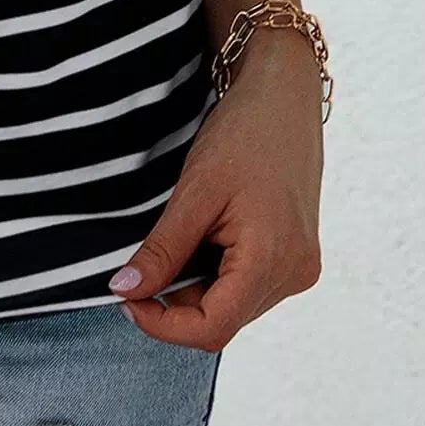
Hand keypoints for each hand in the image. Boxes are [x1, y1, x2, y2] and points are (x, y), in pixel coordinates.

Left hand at [108, 31, 323, 350]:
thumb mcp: (194, 192)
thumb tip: (125, 291)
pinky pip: (248, 285)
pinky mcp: (296, 256)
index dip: (163, 325)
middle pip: (223, 319)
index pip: (212, 327)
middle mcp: (294, 274)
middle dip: (175, 303)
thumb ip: (162, 249)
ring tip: (180, 236)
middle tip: (140, 266)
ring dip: (195, 287)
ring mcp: (299, 267)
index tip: (125, 300)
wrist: (284, 98)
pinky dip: (216, 273)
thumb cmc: (243, 135)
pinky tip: (205, 236)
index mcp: (273, 260)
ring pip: (234, 305)